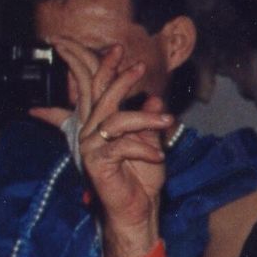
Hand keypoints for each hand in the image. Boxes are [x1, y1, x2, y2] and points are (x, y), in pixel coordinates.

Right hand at [37, 39, 174, 252]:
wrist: (137, 207)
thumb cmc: (141, 176)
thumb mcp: (150, 142)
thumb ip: (148, 121)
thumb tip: (155, 99)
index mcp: (98, 123)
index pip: (94, 88)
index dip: (102, 67)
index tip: (117, 48)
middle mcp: (88, 131)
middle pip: (100, 96)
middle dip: (120, 78)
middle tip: (139, 66)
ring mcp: (89, 146)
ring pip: (115, 120)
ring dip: (145, 119)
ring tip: (167, 121)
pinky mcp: (96, 162)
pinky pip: (123, 146)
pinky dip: (145, 149)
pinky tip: (159, 156)